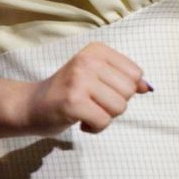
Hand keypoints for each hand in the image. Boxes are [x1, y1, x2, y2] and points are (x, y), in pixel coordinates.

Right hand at [22, 42, 151, 134]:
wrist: (31, 105)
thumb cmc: (68, 92)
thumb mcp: (96, 77)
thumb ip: (123, 80)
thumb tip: (148, 87)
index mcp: (96, 50)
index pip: (135, 73)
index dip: (123, 89)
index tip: (102, 90)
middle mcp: (88, 60)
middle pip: (129, 91)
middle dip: (115, 104)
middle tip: (93, 102)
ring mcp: (79, 80)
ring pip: (119, 107)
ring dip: (105, 117)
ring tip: (86, 110)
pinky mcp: (73, 102)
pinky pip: (104, 121)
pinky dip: (95, 128)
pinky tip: (80, 120)